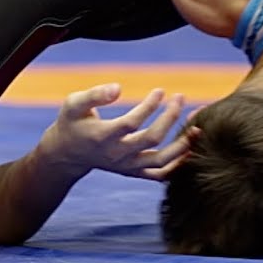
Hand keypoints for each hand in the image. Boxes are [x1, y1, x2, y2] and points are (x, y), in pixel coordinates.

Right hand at [41, 83, 189, 180]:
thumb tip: (119, 88)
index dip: (149, 106)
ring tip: (196, 127)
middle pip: (152, 138)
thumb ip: (95, 94)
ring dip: (182, 144)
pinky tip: (189, 148)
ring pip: (161, 160)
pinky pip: (159, 174)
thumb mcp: (73, 104)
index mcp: (102, 136)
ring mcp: (127, 166)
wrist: (67, 154)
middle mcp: (117, 154)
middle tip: (180, 97)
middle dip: (170, 117)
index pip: (132, 122)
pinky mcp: (133, 172)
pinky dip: (177, 164)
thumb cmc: (72, 122)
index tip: (160, 90)